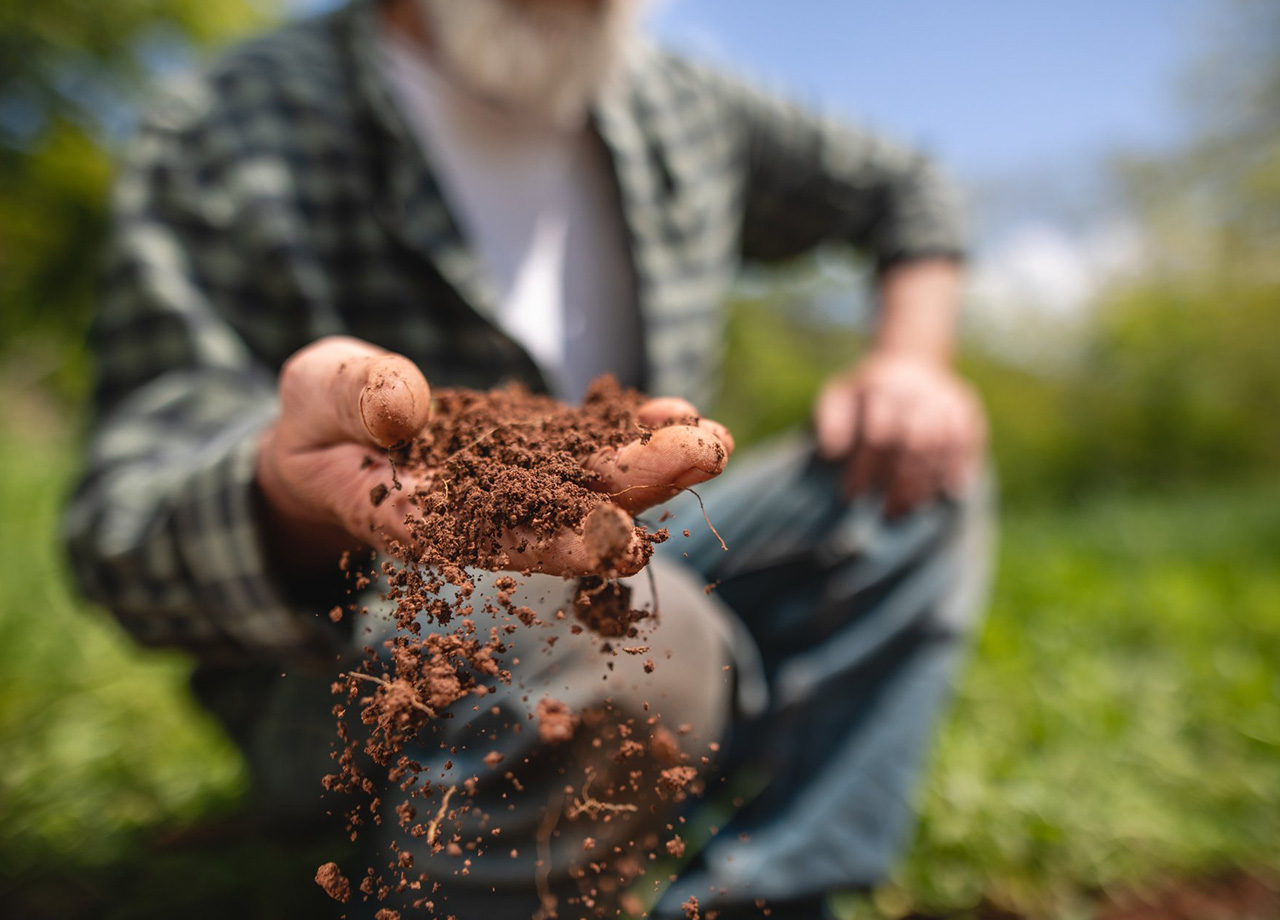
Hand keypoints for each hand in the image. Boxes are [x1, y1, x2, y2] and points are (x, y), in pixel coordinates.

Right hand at [256, 336, 733, 577]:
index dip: (557, 543)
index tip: (620, 540)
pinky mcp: (535, 455)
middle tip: (705, 456)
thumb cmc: (316, 421)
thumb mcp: (314, 394)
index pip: (493, 540)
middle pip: (564, 514)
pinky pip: (589, 447)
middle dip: (636, 489)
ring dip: (654, 465)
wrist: (335, 433)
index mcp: (419, 520)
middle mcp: (482, 515)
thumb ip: (352, 397)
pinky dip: (632, 432)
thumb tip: (405, 406)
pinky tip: (681, 413)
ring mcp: (515, 486)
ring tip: (712, 437)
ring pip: (589, 484)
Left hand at [813, 352, 985, 516]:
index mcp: (882, 388)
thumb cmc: (865, 392)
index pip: (876, 435)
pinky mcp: (966, 407)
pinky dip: (959, 467)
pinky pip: (968, 440)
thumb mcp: (838, 396)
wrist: (910, 359)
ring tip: (911, 508)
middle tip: (887, 513)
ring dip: (927, 481)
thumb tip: (832, 452)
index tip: (852, 496)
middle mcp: (917, 391)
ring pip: (942, 444)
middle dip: (900, 482)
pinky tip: (950, 493)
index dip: (864, 468)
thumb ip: (830, 421)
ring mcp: (945, 398)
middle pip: (914, 443)